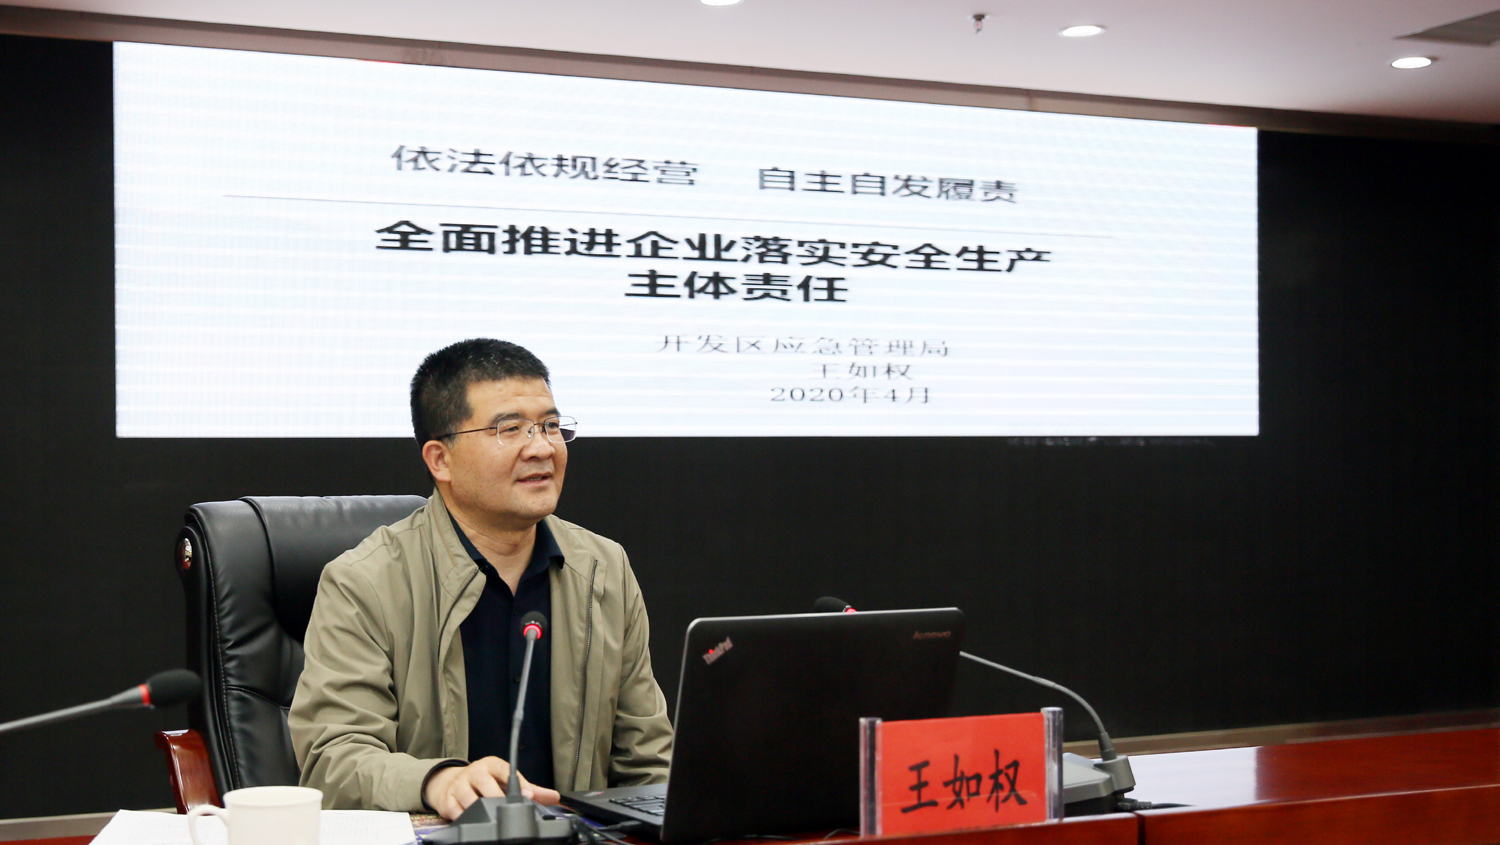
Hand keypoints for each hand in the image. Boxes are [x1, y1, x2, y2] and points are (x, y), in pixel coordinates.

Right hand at [424, 757, 562, 819]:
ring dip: (479, 808)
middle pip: (485, 782)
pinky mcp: (447, 799)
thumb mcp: (505, 780)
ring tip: (490, 816)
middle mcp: (475, 772)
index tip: (528, 796)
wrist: (452, 783)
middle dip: (496, 796)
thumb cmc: (485, 782)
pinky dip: (463, 817)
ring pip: (469, 797)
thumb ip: (530, 789)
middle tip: (506, 808)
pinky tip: (471, 820)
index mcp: (492, 765)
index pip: (505, 769)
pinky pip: (455, 810)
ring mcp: (459, 785)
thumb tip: (554, 797)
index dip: (518, 782)